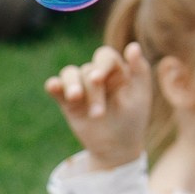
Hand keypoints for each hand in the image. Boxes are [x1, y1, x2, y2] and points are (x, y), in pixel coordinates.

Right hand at [44, 42, 151, 169]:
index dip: (100, 66)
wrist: (117, 147)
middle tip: (98, 114)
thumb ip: (140, 70)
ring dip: (71, 85)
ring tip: (75, 98)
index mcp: (116, 69)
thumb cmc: (133, 119)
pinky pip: (56, 87)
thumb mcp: (141, 95)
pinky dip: (54, 85)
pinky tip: (53, 87)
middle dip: (92, 90)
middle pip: (87, 70)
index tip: (97, 80)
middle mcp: (96, 74)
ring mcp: (81, 87)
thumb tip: (133, 46)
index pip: (105, 57)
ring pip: (69, 74)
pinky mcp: (67, 101)